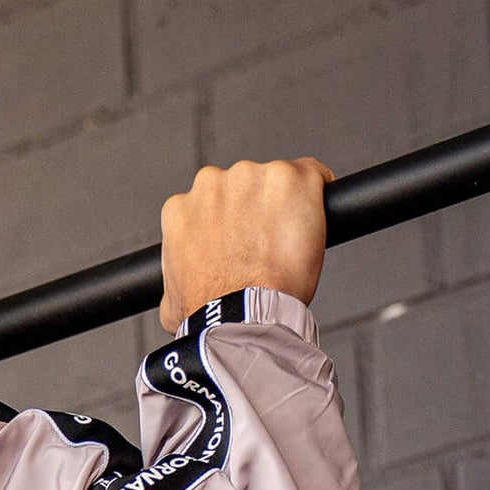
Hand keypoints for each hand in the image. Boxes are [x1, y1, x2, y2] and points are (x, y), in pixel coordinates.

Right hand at [158, 158, 332, 332]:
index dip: (230, 222)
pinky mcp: (288, 178)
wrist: (240, 315)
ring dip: (283, 204)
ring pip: (275, 181)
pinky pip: (311, 174)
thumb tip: (179, 292)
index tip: (242, 240)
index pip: (210, 203)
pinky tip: (316, 216)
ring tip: (288, 241)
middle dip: (255, 209)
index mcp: (182, 208)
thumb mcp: (172, 299)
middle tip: (266, 243)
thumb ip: (175, 280)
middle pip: (243, 186)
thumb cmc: (209, 310)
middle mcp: (212, 184)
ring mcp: (251, 176)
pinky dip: (317, 192)